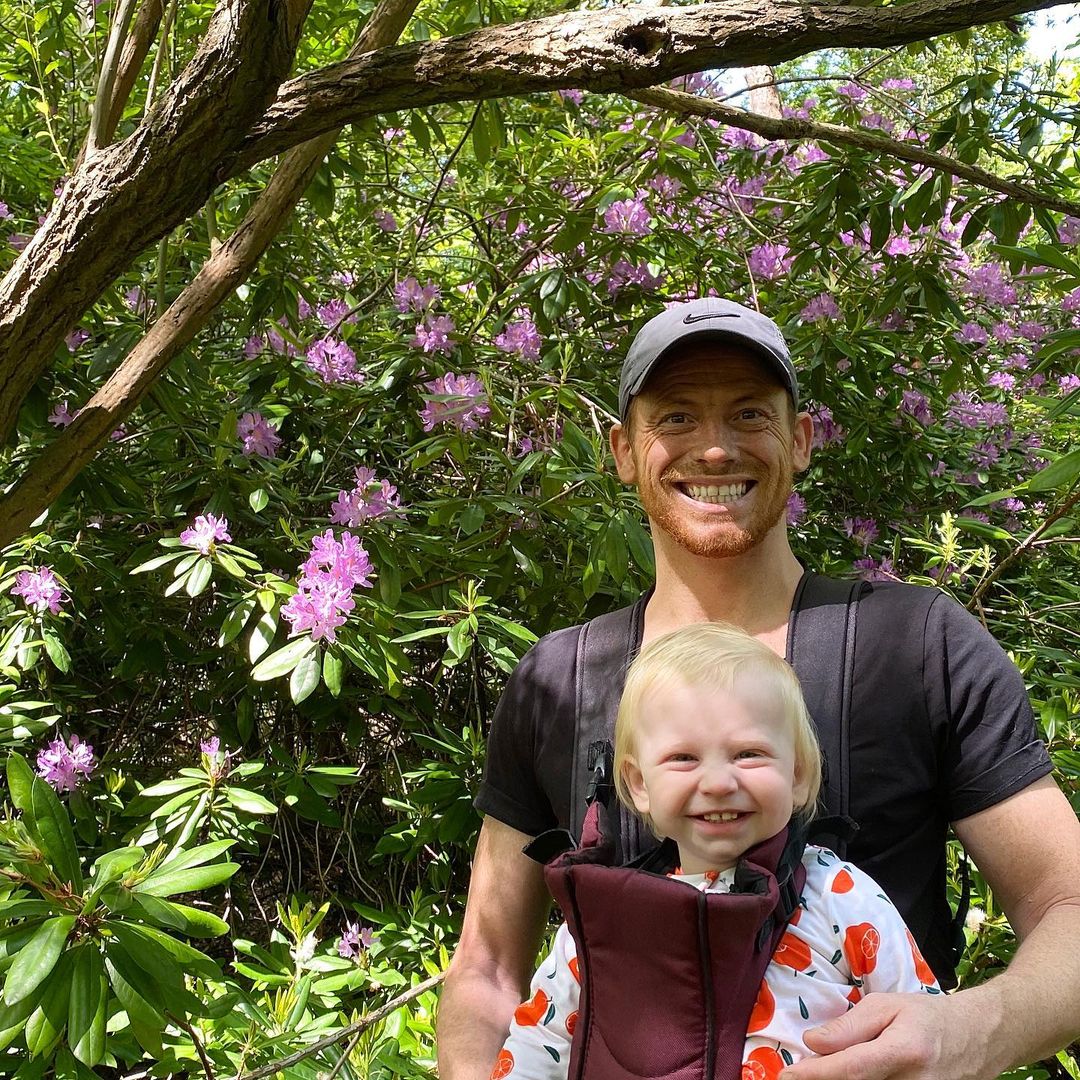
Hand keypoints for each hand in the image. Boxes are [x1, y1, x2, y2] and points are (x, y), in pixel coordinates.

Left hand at [780, 992, 988, 1079]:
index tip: (788, 1076)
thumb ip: (850, 1026)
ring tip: (822, 1072)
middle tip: (799, 1076)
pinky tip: (847, 1077)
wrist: (978, 1038)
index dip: (816, 1074)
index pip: (851, 1069)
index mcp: (904, 1052)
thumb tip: (812, 1042)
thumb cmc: (928, 1017)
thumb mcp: (888, 1006)